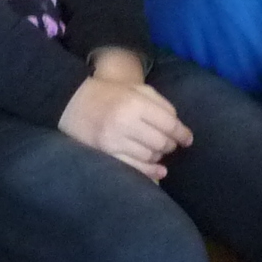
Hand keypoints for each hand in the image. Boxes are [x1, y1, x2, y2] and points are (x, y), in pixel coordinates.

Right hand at [58, 71, 191, 181]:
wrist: (73, 102)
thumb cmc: (110, 94)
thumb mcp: (137, 89)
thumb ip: (160, 104)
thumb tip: (178, 126)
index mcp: (135, 103)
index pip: (168, 123)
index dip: (182, 133)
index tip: (188, 140)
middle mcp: (126, 123)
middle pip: (161, 141)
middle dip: (170, 144)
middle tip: (171, 144)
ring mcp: (114, 141)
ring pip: (149, 155)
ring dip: (159, 156)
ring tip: (159, 151)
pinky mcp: (105, 154)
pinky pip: (134, 167)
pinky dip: (149, 172)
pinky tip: (159, 171)